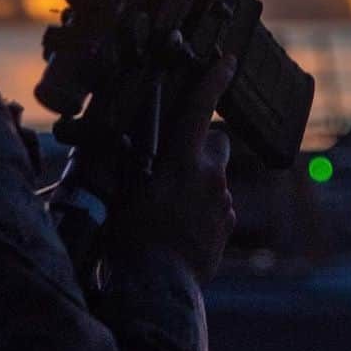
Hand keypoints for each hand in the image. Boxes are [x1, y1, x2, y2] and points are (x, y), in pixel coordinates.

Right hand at [107, 55, 238, 286]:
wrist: (160, 289)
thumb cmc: (131, 237)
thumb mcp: (122, 191)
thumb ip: (132, 164)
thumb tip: (122, 144)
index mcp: (182, 161)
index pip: (199, 110)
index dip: (213, 81)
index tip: (228, 61)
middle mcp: (210, 177)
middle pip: (217, 142)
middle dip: (202, 144)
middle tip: (175, 159)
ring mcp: (224, 202)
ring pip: (215, 176)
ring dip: (198, 180)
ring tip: (169, 204)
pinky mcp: (228, 225)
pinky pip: (217, 204)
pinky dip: (203, 206)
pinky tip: (180, 225)